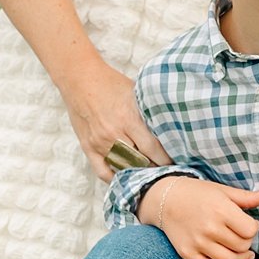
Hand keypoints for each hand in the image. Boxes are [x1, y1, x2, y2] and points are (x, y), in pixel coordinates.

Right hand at [58, 61, 169, 181]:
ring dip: (138, 172)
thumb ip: (150, 111)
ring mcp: (99, 143)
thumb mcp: (136, 94)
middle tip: (169, 171)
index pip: (152, 148)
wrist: (80, 80)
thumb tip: (171, 123)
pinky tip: (128, 178)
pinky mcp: (88, 147)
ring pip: (123, 168)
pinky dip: (116, 177)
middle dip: (155, 167)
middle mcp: (113, 134)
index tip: (177, 162)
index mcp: (129, 119)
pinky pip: (102, 171)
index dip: (166, 159)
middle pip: (139, 161)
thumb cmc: (112, 84)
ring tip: (153, 175)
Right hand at [150, 177, 258, 258]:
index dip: (254, 228)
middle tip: (245, 237)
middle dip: (248, 243)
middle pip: (241, 246)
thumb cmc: (199, 193)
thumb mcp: (224, 191)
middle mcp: (210, 229)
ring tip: (246, 255)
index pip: (250, 230)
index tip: (249, 224)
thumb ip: (248, 197)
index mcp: (221, 211)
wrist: (166, 200)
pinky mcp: (187, 253)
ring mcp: (197, 243)